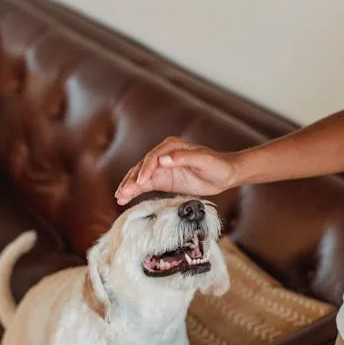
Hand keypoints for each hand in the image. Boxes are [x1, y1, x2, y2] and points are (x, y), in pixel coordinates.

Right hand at [114, 137, 239, 204]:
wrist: (225, 175)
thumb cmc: (217, 165)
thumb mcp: (203, 160)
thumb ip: (182, 158)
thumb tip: (162, 160)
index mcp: (172, 146)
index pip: (153, 157)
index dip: (145, 169)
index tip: (140, 182)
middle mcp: (163, 155)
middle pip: (142, 167)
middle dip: (131, 180)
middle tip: (122, 192)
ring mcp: (161, 168)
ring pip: (140, 177)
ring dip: (129, 186)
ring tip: (119, 197)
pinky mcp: (163, 180)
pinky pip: (146, 185)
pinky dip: (135, 191)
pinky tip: (125, 198)